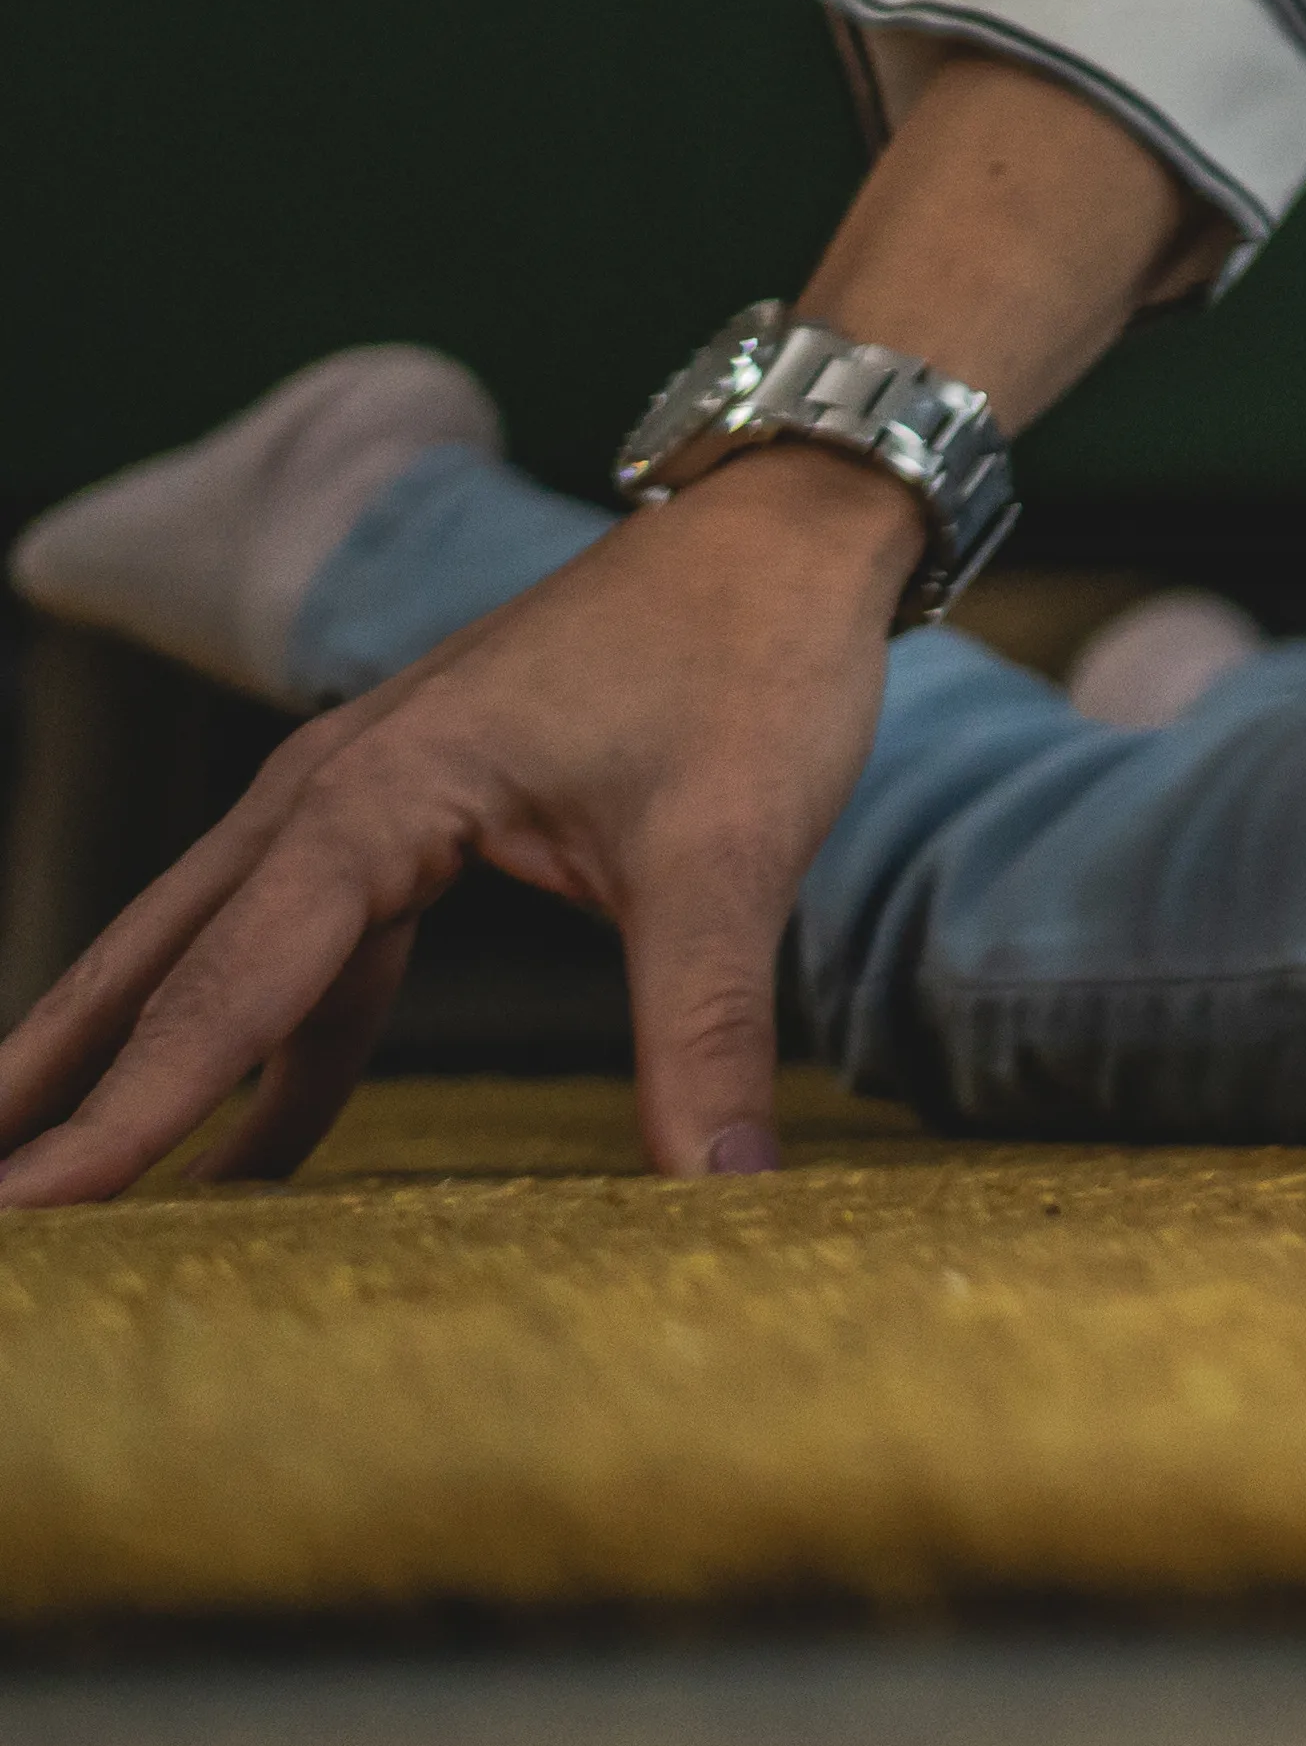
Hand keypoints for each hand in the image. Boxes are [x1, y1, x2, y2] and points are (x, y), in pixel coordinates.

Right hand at [0, 448, 913, 1206]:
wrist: (789, 530)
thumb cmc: (753, 665)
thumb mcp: (735, 852)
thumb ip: (706, 1026)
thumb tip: (726, 1188)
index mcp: (375, 795)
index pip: (222, 986)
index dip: (119, 1115)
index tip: (18, 1215)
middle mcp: (330, 792)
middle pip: (157, 964)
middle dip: (52, 1087)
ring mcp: (360, 798)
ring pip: (214, 956)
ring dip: (140, 1070)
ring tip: (61, 1198)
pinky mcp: (410, 815)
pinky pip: (304, 949)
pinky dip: (268, 1043)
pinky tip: (253, 1150)